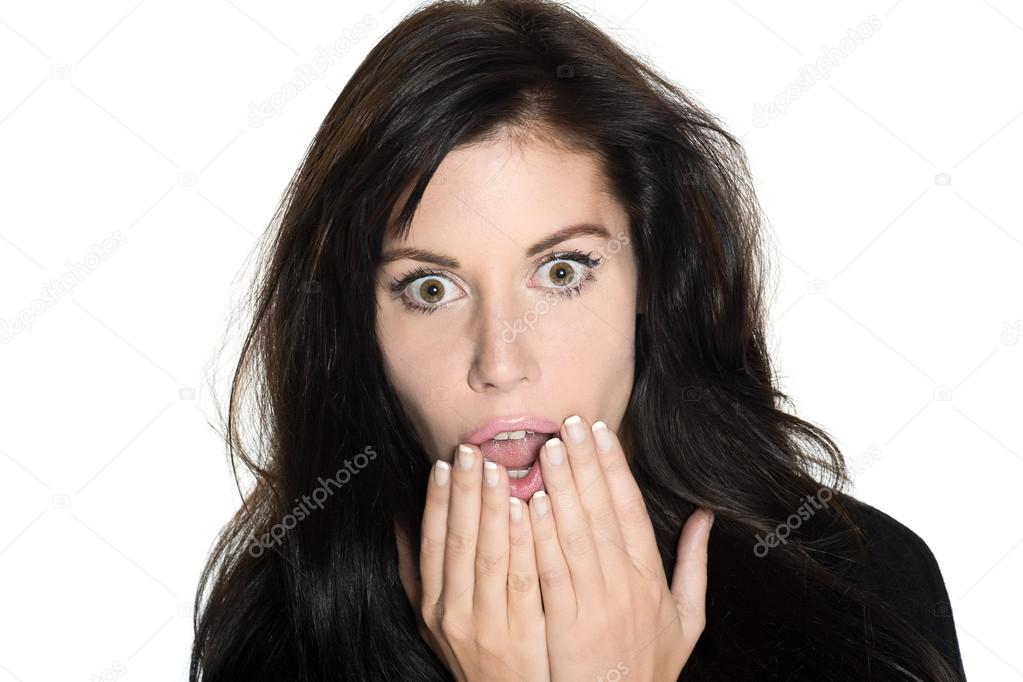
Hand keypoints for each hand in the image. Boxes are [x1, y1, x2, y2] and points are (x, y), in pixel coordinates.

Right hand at [395, 443, 550, 681]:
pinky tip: (529, 510)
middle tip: (472, 450)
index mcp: (432, 605)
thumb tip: (398, 519)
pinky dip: (525, 542)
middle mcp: (454, 613)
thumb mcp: (432, 621)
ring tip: (499, 469)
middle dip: (465, 493)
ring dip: (494, 508)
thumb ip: (416, 572)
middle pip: (459, 542)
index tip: (444, 463)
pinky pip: (524, 580)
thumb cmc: (473, 654)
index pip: (432, 542)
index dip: (436, 501)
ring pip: (491, 556)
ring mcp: (488, 624)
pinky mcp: (523, 635)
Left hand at [527, 416, 713, 680]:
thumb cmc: (650, 668)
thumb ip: (694, 565)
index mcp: (652, 577)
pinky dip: (542, 536)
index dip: (614, 467)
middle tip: (568, 422)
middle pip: (602, 511)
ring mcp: (597, 603)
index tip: (600, 432)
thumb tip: (705, 517)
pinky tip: (530, 503)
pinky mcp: (567, 624)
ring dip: (562, 487)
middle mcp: (626, 584)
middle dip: (584, 463)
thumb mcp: (687, 619)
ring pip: (576, 534)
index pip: (631, 509)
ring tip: (547, 448)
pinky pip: (552, 572)